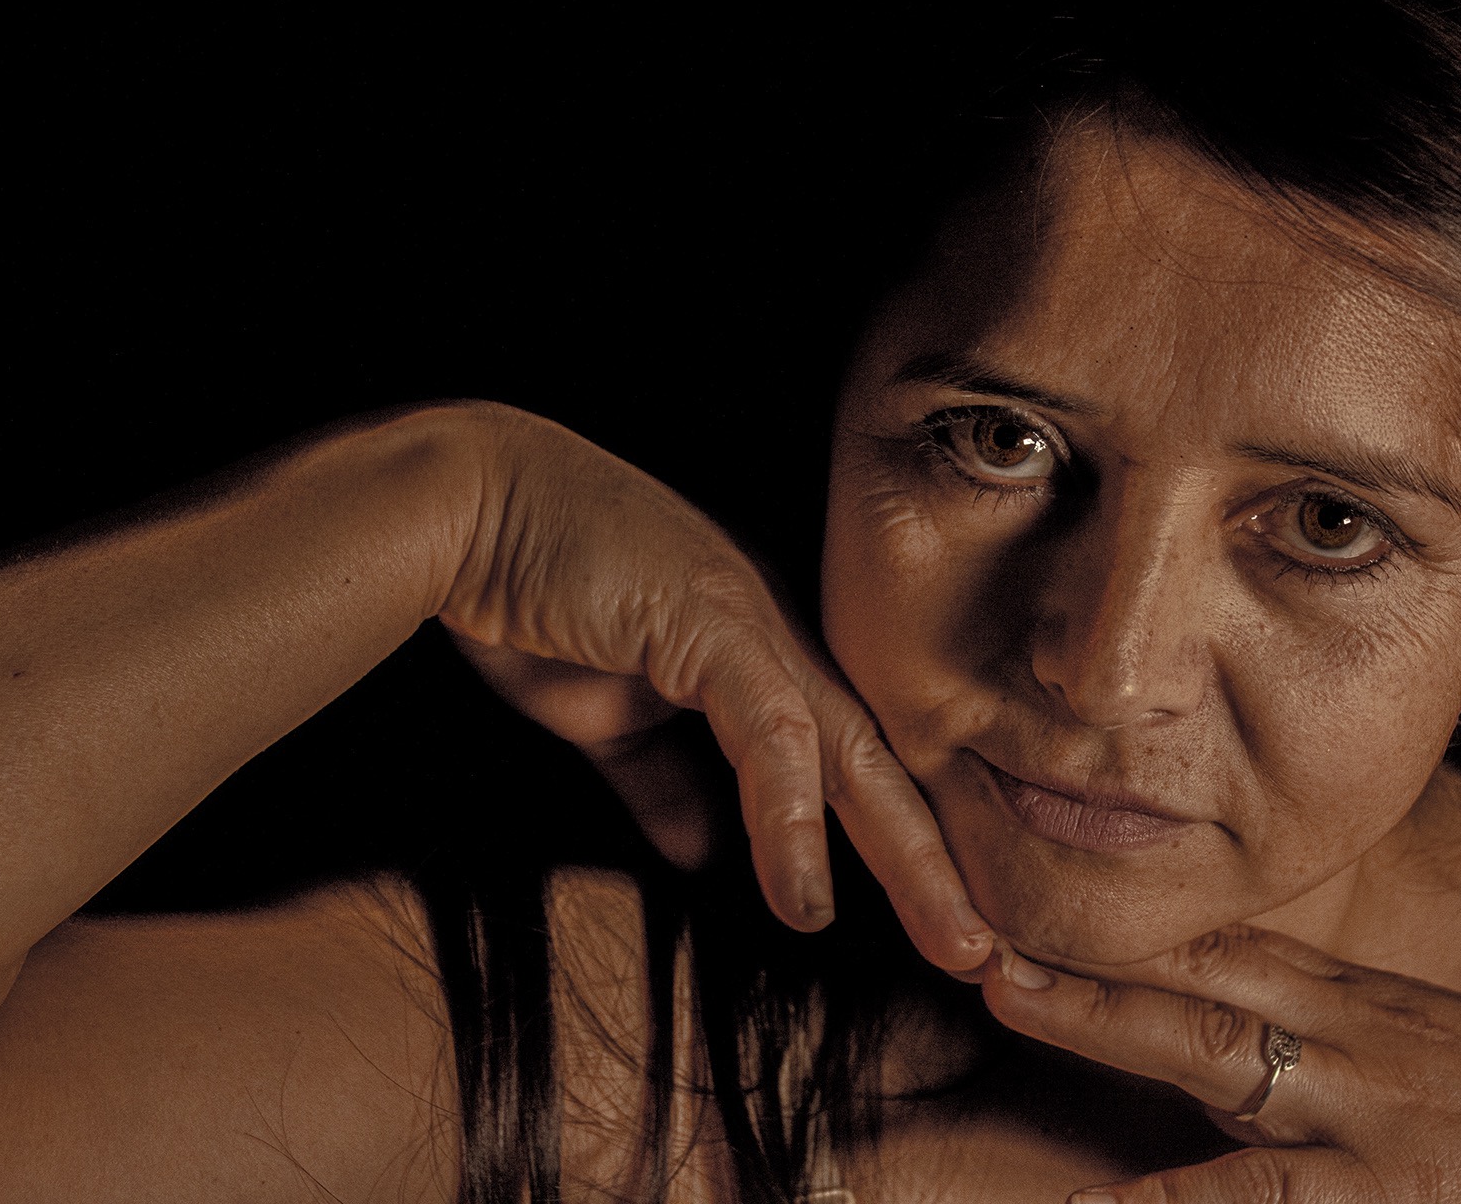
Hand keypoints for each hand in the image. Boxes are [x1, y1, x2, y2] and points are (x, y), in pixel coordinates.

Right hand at [437, 405, 991, 972]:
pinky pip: (769, 730)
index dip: (901, 848)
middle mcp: (776, 640)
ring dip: (910, 855)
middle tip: (993, 954)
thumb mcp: (605, 713)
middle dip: (943, 865)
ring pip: (855, 754)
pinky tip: (807, 895)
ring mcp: (750, 624)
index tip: (940, 928)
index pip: (852, 767)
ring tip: (954, 939)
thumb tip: (699, 852)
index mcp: (759, 659)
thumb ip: (662, 778)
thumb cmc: (534, 595)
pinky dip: (791, 816)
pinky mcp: (708, 621)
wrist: (467, 505)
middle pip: (884, 766)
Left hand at [982, 926, 1460, 1201]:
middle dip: (1088, 954)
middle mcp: (1362, 1044)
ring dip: (1104, 1026)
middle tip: (984, 930)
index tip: (1042, 905)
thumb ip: (1357, 1033)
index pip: (1231, 948)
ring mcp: (1375, 1121)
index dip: (1129, 930)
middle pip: (1202, 980)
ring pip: (1217, 1059)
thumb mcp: (1455, 1054)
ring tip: (1010, 1001)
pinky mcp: (1395, 1201)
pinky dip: (1180, 1201)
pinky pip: (1266, 1201)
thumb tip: (1266, 1007)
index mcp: (1374, 1009)